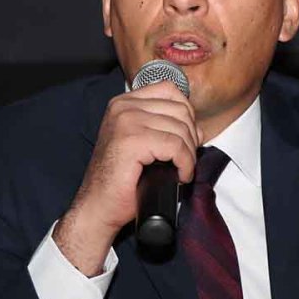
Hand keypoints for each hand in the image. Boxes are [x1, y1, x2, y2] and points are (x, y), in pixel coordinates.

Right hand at [54, 81, 198, 274]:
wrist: (99, 206)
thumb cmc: (122, 180)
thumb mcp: (143, 143)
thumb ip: (165, 128)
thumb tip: (198, 128)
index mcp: (124, 103)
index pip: (171, 91)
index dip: (186, 115)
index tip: (184, 140)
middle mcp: (123, 107)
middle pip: (180, 109)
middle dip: (191, 137)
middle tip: (184, 160)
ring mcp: (126, 121)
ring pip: (181, 128)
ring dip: (189, 154)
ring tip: (181, 170)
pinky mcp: (132, 141)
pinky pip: (176, 146)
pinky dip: (185, 164)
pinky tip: (179, 176)